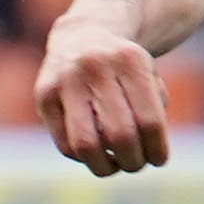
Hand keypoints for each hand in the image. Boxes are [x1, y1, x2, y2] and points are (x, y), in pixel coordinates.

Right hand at [37, 17, 170, 175]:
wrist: (81, 36)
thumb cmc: (123, 68)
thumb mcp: (149, 76)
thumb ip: (156, 108)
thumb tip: (151, 152)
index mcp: (130, 60)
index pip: (149, 120)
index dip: (157, 149)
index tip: (159, 160)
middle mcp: (95, 66)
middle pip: (120, 134)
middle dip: (133, 160)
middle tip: (137, 163)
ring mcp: (65, 80)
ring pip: (86, 145)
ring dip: (106, 167)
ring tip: (116, 165)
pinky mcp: (44, 96)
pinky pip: (65, 145)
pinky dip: (84, 158)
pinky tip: (95, 152)